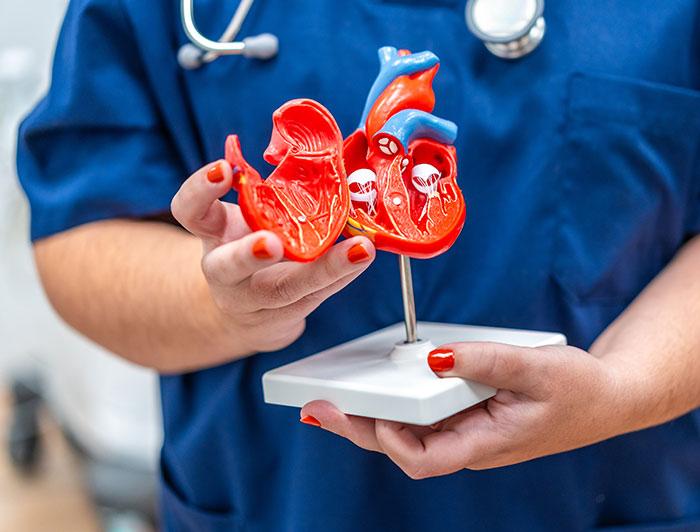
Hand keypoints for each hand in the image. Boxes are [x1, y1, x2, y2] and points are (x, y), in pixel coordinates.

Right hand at [171, 160, 374, 353]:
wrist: (245, 306)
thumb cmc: (248, 242)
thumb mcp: (248, 212)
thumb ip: (268, 188)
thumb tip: (330, 149)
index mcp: (213, 233)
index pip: (192, 210)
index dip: (201, 189)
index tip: (224, 169)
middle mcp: (225, 270)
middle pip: (228, 268)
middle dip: (248, 255)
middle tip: (269, 244)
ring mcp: (254, 298)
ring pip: (284, 291)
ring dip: (324, 270)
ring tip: (358, 250)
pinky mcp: (285, 315)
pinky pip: (315, 295)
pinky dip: (343, 274)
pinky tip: (363, 256)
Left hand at [301, 342, 626, 478]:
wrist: (608, 397)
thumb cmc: (579, 388)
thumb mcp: (535, 367)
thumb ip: (484, 362)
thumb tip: (434, 357)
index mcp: (485, 443)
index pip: (423, 459)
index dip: (390, 440)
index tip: (372, 410)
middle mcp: (469, 443)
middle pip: (402, 445)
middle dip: (358, 428)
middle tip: (316, 407)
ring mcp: (468, 431)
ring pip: (410, 431)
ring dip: (370, 416)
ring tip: (333, 398)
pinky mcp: (470, 417)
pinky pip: (426, 416)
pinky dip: (398, 404)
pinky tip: (379, 389)